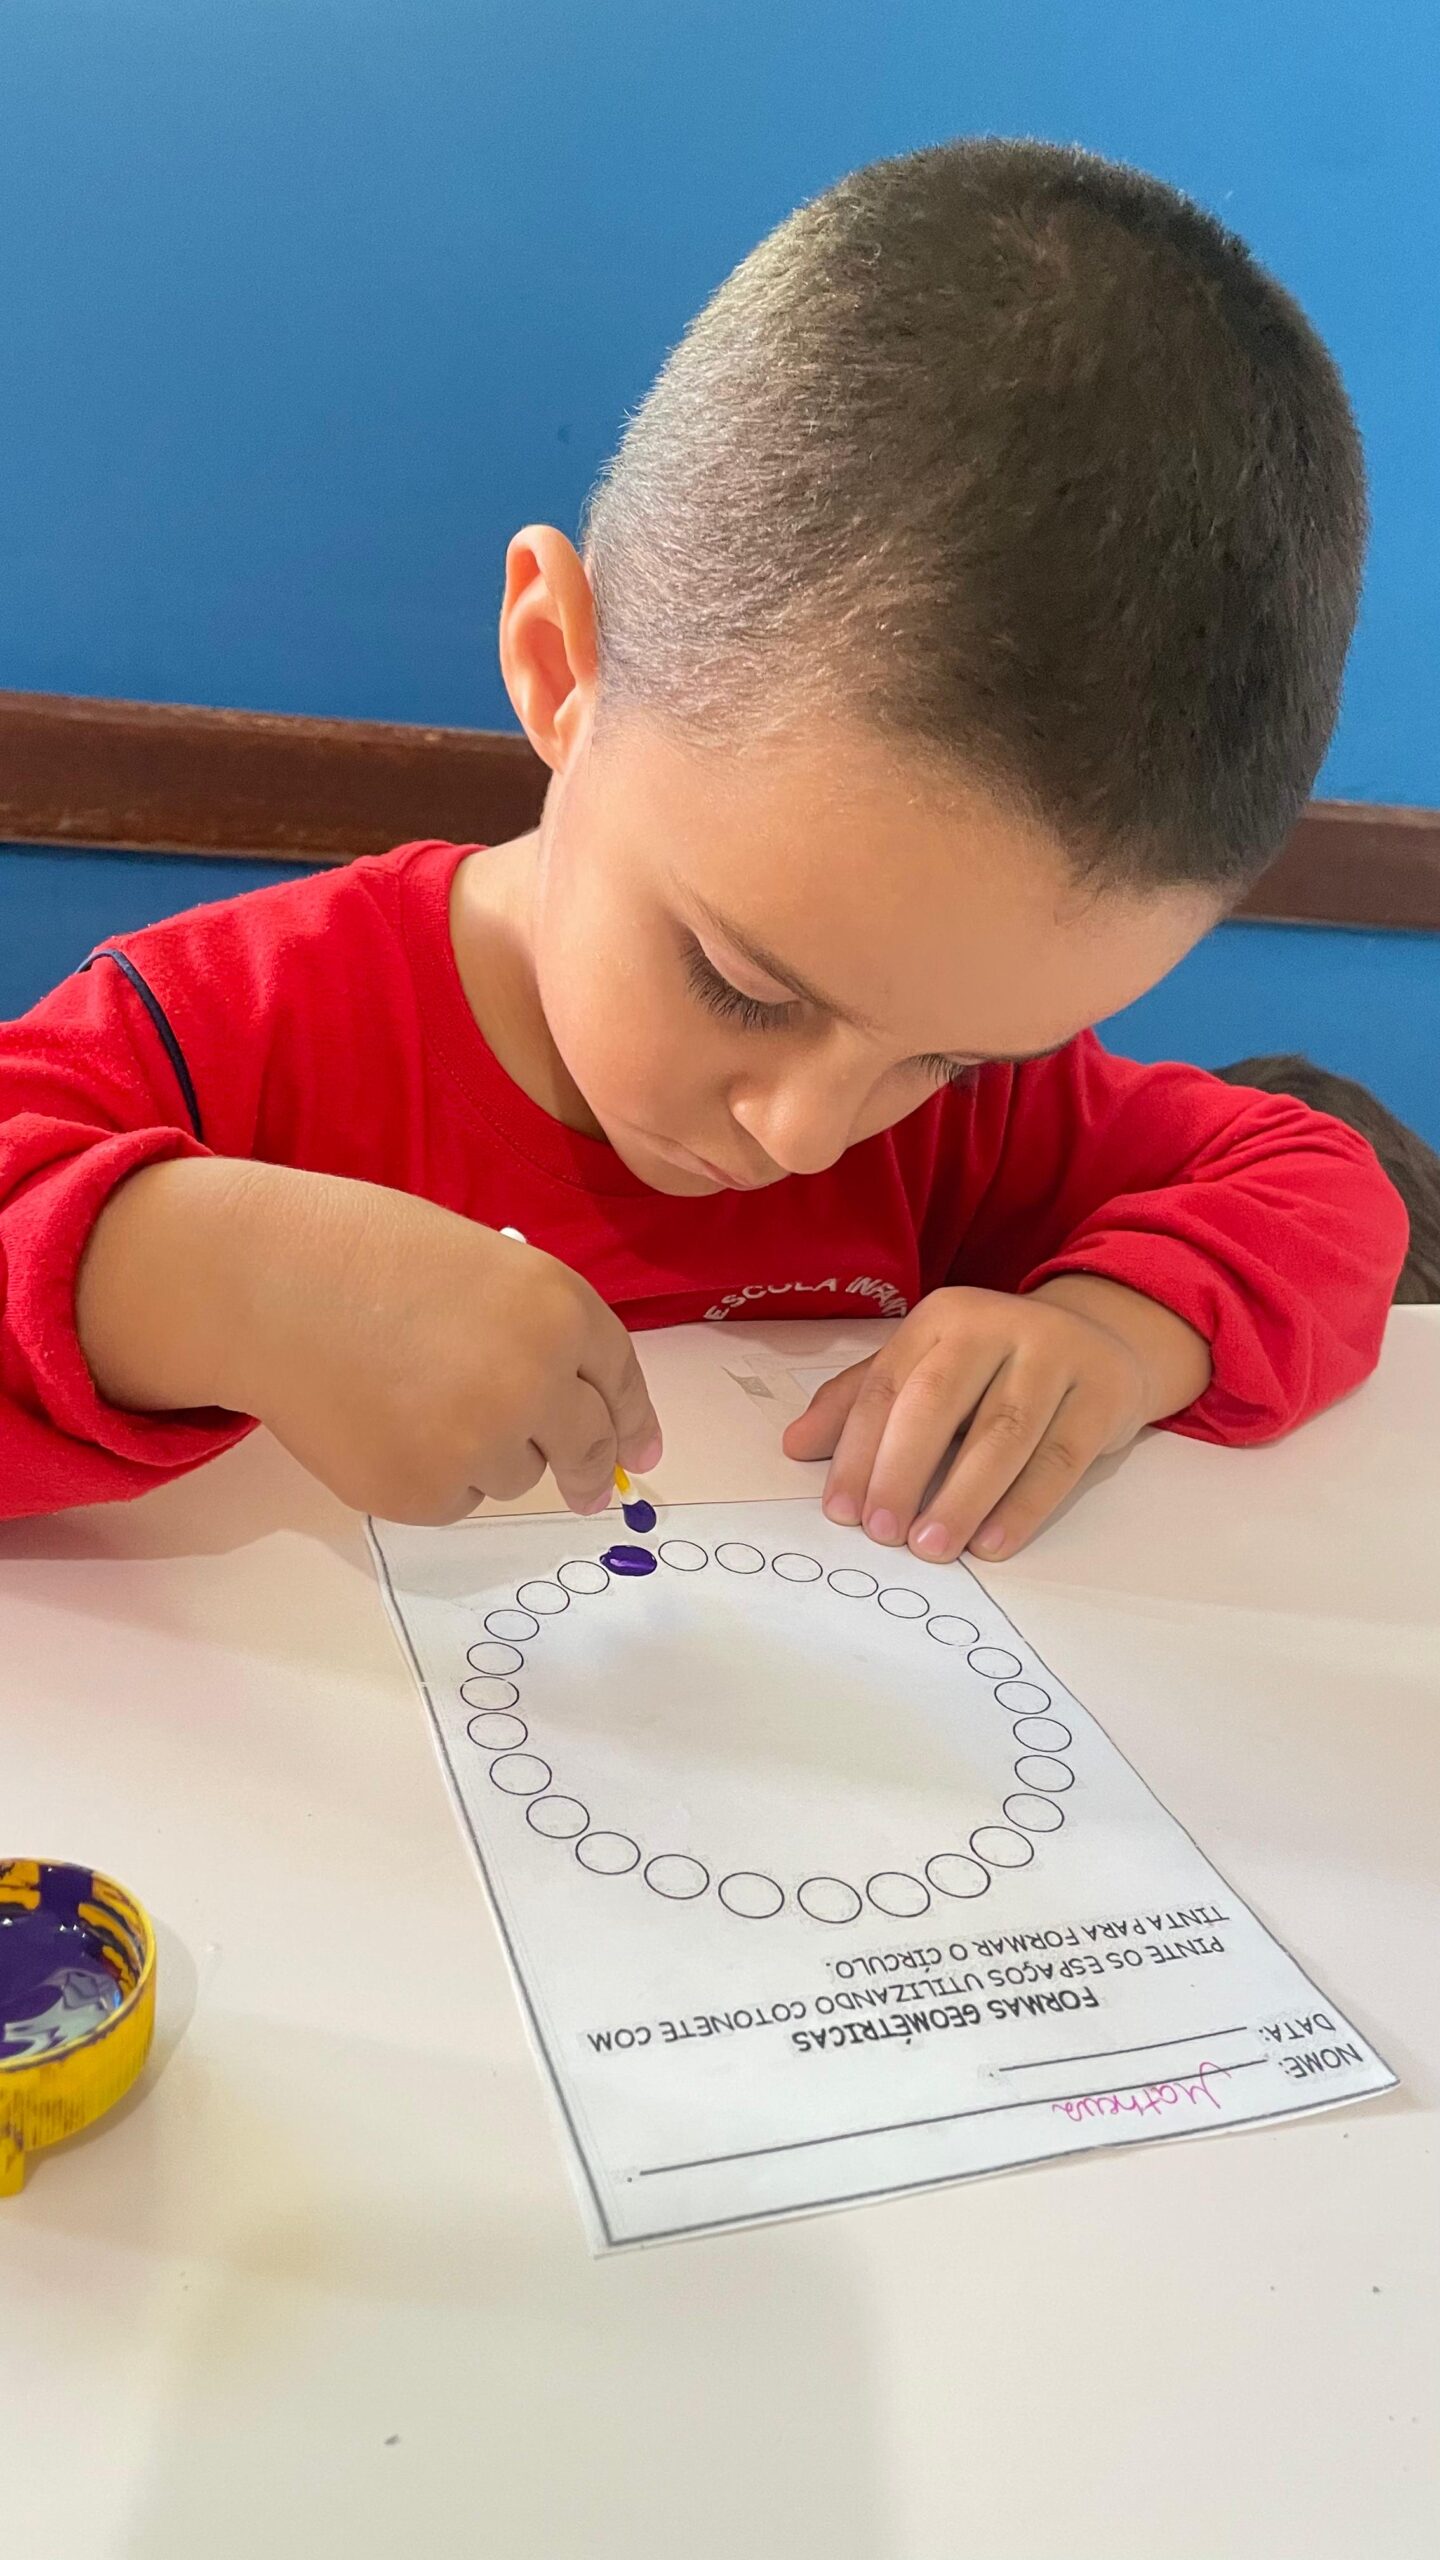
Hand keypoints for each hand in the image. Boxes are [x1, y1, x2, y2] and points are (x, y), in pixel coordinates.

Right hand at [78, 1160, 660, 1522]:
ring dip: (490, 1453)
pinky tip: (383, 1424)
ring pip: (517, 1474)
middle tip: (588, 1488)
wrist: (267, 1284)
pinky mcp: (426, 1492)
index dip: (635, 1419)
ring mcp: (482, 1443)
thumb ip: (540, 1332)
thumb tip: (585, 1414)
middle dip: (588, 1469)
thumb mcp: (486, 1266)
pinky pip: (456, 1500)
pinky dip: (432, 1477)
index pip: (619, 1379)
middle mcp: (537, 1380)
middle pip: (586, 1445)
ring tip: (414, 1395)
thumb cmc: (370, 1257)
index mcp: (558, 1309)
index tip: (642, 1452)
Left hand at [781, 1276, 1210, 1562]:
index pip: (888, 1386)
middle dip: (903, 1471)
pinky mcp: (1101, 1394)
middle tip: (882, 1533)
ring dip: (961, 1497)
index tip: (841, 1511)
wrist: (1103, 1341)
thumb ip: (861, 1401)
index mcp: (942, 1317)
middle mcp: (996, 1324)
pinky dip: (1023, 1506)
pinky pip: (1058, 1459)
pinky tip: (992, 1543)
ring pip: (1001, 1434)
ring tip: (931, 1548)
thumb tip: (796, 1445)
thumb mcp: (928, 1368)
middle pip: (938, 1402)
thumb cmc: (996, 1366)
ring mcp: (1055, 1355)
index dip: (858, 1451)